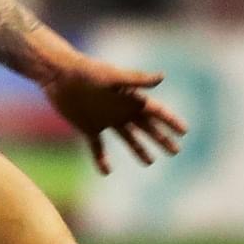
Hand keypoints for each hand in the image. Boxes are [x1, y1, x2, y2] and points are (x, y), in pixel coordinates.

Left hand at [41, 54, 187, 175]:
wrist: (59, 75)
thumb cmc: (87, 72)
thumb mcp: (113, 76)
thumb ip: (136, 79)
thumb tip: (162, 77)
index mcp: (130, 98)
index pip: (156, 111)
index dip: (170, 121)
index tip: (184, 131)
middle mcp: (121, 110)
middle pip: (146, 127)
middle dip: (161, 138)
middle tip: (176, 151)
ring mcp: (105, 120)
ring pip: (127, 138)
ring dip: (138, 149)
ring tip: (150, 162)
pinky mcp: (88, 127)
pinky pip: (97, 147)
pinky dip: (101, 159)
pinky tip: (107, 172)